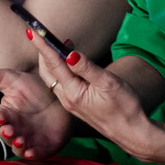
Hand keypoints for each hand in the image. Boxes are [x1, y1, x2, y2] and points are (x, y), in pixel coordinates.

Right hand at [0, 60, 73, 158]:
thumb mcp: (10, 78)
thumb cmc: (32, 88)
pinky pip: (35, 155)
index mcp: (6, 114)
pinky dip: (32, 155)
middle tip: (10, 130)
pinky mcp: (43, 147)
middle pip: (5, 135)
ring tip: (20, 140)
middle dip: (6, 134)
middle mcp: (14, 128)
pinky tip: (31, 152)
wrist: (59, 97)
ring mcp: (28, 139)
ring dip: (17, 146)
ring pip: (18, 147)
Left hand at [24, 31, 163, 161]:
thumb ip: (87, 68)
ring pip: (53, 78)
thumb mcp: (108, 84)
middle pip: (47, 70)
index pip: (53, 63)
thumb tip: (69, 54)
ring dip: (52, 60)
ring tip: (60, 44)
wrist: (133, 134)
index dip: (42, 45)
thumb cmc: (125, 108)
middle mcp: (67, 98)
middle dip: (43, 51)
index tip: (31, 30)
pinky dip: (60, 70)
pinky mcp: (77, 106)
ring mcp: (71, 103)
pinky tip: (70, 64)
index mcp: (73, 92)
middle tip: (44, 34)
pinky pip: (61, 84)